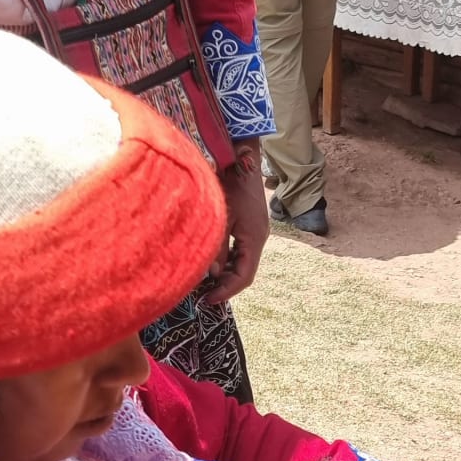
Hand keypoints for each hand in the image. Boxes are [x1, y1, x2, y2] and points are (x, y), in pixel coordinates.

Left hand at [204, 144, 269, 304]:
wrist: (241, 159)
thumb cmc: (230, 185)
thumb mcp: (221, 219)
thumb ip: (216, 248)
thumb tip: (209, 274)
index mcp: (254, 239)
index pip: (244, 276)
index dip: (226, 291)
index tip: (208, 301)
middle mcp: (258, 238)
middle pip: (244, 272)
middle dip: (225, 286)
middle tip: (203, 295)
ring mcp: (255, 232)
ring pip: (241, 262)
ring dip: (225, 274)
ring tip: (204, 282)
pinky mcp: (250, 225)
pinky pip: (239, 250)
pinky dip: (226, 260)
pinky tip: (211, 263)